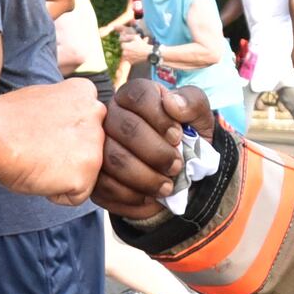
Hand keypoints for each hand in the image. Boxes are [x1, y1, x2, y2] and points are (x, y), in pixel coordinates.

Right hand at [0, 80, 105, 202]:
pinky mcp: (86, 175)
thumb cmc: (6, 120)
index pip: (86, 124)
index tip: (40, 131)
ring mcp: (95, 146)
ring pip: (86, 173)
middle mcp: (97, 115)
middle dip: (66, 155)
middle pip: (89, 148)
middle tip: (38, 148)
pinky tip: (39, 175)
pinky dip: (57, 194)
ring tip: (38, 160)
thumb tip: (68, 123)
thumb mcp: (43, 98)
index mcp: (85, 92)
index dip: (61, 134)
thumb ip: (66, 109)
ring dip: (63, 175)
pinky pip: (76, 196)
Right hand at [95, 75, 210, 219]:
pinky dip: (131, 196)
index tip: (178, 137)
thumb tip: (171, 102)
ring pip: (113, 159)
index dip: (160, 118)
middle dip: (156, 152)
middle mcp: (110, 116)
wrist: (179, 173)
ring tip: (167, 187)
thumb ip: (192, 102)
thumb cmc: (186, 138)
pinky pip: (105, 186)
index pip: (139, 96)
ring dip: (145, 177)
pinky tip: (149, 197)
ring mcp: (98, 146)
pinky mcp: (94, 174)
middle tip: (176, 166)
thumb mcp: (199, 117)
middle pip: (126, 129)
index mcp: (134, 96)